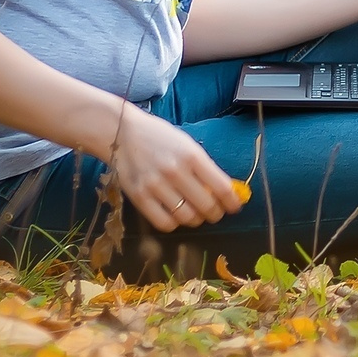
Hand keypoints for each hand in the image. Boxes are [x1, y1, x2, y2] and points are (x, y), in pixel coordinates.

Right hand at [105, 105, 238, 231]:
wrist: (122, 133)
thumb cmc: (159, 138)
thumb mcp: (187, 145)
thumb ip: (205, 167)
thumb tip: (226, 191)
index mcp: (192, 156)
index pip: (221, 187)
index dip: (232, 202)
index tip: (235, 207)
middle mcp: (175, 171)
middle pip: (206, 206)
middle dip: (216, 213)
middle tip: (215, 213)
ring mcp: (156, 185)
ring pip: (186, 217)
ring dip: (196, 220)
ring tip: (196, 214)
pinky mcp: (139, 197)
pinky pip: (164, 223)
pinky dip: (175, 224)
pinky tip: (175, 215)